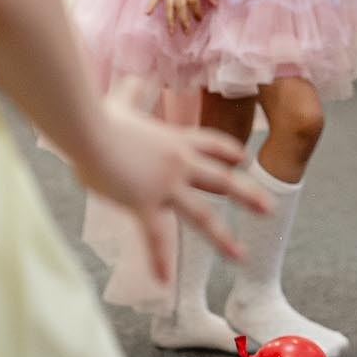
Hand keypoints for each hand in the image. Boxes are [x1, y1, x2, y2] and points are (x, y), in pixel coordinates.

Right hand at [73, 102, 271, 281]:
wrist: (87, 130)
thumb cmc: (99, 116)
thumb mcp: (121, 102)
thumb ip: (132, 91)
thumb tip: (134, 74)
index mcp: (176, 140)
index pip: (212, 144)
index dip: (228, 152)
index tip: (241, 159)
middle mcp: (179, 163)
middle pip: (222, 180)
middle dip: (248, 195)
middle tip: (269, 208)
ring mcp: (165, 185)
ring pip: (202, 215)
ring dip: (223, 238)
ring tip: (242, 256)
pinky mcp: (144, 204)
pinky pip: (156, 237)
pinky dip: (159, 261)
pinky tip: (165, 282)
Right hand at [145, 0, 216, 32]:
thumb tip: (215, 4)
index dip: (197, 11)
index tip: (200, 19)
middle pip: (180, 5)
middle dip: (183, 20)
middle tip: (187, 32)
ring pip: (169, 5)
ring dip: (170, 19)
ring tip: (171, 32)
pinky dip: (152, 4)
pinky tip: (147, 13)